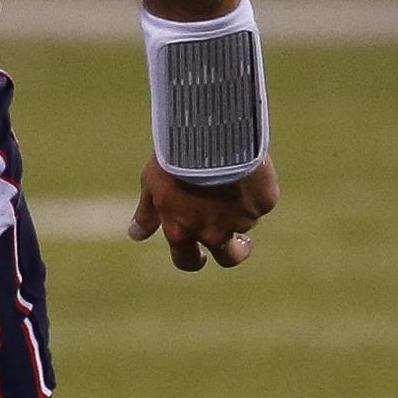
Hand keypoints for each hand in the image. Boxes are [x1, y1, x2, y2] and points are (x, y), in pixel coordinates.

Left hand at [128, 155, 277, 271]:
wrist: (209, 136)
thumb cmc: (174, 158)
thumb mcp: (153, 184)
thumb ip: (147, 213)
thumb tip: (135, 235)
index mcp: (182, 232)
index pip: (186, 261)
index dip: (194, 260)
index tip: (201, 257)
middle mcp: (213, 233)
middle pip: (228, 257)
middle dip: (235, 253)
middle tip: (241, 243)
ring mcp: (241, 220)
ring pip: (246, 221)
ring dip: (243, 208)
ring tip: (238, 179)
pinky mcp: (263, 203)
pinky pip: (262, 201)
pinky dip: (256, 189)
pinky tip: (250, 168)